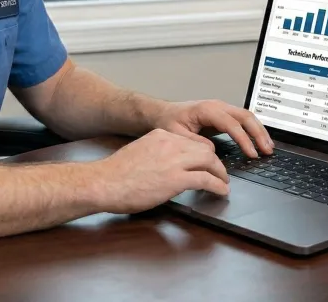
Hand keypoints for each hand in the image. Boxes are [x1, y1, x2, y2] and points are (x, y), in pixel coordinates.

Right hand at [92, 129, 229, 213]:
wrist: (104, 183)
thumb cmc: (115, 174)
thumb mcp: (139, 153)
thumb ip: (156, 154)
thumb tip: (167, 166)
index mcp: (160, 135)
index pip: (190, 141)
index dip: (202, 153)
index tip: (205, 162)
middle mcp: (170, 143)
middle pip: (204, 148)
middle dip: (215, 162)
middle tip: (219, 173)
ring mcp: (174, 161)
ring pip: (209, 161)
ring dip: (220, 173)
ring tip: (223, 182)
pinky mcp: (177, 179)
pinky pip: (206, 179)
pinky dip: (217, 186)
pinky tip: (221, 191)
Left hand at [154, 100, 273, 157]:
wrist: (163, 113)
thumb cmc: (168, 121)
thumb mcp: (177, 134)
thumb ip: (194, 142)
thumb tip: (211, 151)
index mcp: (206, 109)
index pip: (231, 124)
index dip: (243, 139)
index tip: (251, 153)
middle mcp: (217, 106)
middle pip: (245, 116)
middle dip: (258, 133)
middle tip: (267, 150)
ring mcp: (221, 109)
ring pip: (247, 116)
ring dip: (259, 131)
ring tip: (268, 147)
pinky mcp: (223, 115)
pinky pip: (242, 120)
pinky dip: (253, 130)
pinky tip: (259, 141)